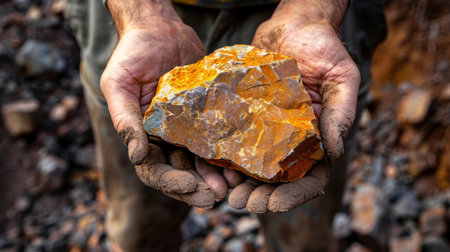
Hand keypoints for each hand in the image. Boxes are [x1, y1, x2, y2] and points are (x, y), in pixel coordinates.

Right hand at [100, 15, 242, 207]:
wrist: (159, 28)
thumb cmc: (133, 54)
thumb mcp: (118, 85)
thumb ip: (124, 119)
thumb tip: (137, 157)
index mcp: (143, 136)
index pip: (154, 170)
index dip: (170, 183)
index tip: (191, 187)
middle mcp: (165, 138)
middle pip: (180, 172)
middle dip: (196, 187)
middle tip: (215, 197)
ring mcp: (186, 129)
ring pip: (200, 161)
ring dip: (214, 177)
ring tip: (232, 187)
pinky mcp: (206, 116)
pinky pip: (216, 139)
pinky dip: (225, 156)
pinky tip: (239, 165)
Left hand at [228, 6, 359, 212]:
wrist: (293, 25)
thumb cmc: (323, 47)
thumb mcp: (342, 78)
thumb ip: (341, 113)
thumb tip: (334, 152)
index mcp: (318, 136)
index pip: (311, 176)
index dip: (294, 195)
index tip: (274, 204)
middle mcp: (292, 138)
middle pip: (279, 179)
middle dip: (261, 196)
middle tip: (243, 203)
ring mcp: (268, 128)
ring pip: (255, 167)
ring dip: (242, 184)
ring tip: (227, 193)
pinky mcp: (247, 115)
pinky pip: (236, 141)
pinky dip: (226, 159)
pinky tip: (215, 168)